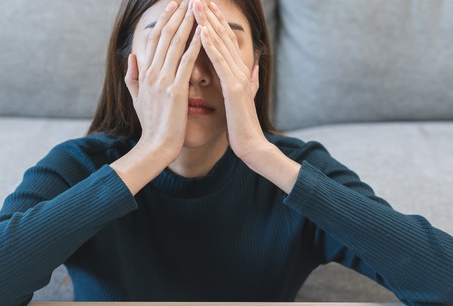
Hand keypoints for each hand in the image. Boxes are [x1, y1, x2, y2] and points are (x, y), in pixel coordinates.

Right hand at [125, 0, 202, 164]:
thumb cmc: (150, 125)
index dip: (164, 20)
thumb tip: (132, 57)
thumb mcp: (135, 98)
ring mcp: (163, 80)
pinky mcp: (176, 90)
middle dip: (176, 14)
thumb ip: (132, 76)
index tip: (172, 5)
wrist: (155, 147)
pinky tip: (202, 31)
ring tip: (196, 7)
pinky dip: (195, 44)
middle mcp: (152, 73)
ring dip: (187, 22)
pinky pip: (186, 62)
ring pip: (176, 44)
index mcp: (145, 73)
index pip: (155, 40)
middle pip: (165, 36)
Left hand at [193, 0, 266, 160]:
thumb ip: (251, 81)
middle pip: (224, 38)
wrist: (252, 145)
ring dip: (208, 23)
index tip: (205, 7)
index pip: (226, 42)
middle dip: (211, 16)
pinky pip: (220, 63)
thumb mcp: (246, 99)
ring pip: (221, 45)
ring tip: (197, 6)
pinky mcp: (234, 89)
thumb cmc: (244, 126)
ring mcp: (239, 78)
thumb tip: (255, 67)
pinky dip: (211, 46)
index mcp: (240, 73)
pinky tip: (202, 31)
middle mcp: (241, 71)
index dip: (216, 23)